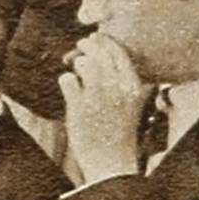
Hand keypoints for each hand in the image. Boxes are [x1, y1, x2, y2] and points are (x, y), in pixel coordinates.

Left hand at [59, 33, 151, 183]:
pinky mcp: (79, 105)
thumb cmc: (119, 131)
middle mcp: (117, 88)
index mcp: (133, 86)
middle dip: (87, 46)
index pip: (118, 52)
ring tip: (77, 71)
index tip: (95, 38)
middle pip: (98, 53)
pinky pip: (67, 79)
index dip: (104, 41)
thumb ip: (122, 81)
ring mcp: (97, 96)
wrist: (111, 162)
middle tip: (80, 46)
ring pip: (83, 62)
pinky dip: (65, 80)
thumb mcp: (130, 103)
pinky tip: (69, 88)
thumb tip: (104, 56)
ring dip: (77, 63)